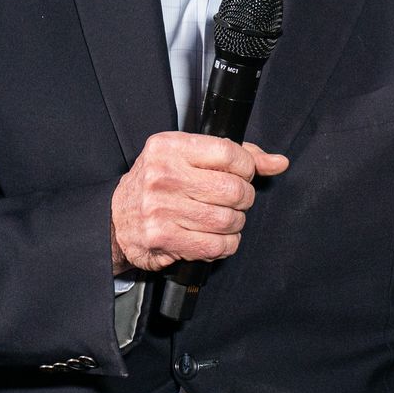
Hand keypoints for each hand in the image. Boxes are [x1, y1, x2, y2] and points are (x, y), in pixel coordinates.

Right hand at [110, 132, 288, 272]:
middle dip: (244, 198)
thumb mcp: (189, 157)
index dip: (247, 167)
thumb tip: (278, 163)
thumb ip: (237, 156)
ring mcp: (161, 208)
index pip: (229, 153)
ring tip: (223, 219)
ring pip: (228, 219)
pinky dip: (226, 244)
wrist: (115, 218)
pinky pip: (215, 245)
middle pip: (233, 189)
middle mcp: (163, 175)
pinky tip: (217, 237)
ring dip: (235, 223)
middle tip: (234, 200)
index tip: (242, 174)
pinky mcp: (163, 238)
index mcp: (169, 147)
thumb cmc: (158, 183)